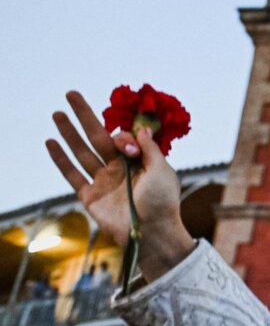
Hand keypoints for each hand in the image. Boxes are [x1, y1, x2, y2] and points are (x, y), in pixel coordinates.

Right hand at [47, 90, 193, 281]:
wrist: (152, 232)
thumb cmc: (163, 201)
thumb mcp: (162, 169)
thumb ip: (149, 148)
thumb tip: (142, 128)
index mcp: (138, 162)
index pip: (123, 139)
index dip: (124, 138)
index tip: (128, 149)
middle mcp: (119, 170)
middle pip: (97, 137)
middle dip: (85, 116)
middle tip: (71, 93)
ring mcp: (103, 182)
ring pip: (82, 152)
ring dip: (69, 133)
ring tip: (57, 113)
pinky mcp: (90, 197)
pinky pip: (72, 175)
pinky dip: (60, 159)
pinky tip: (51, 142)